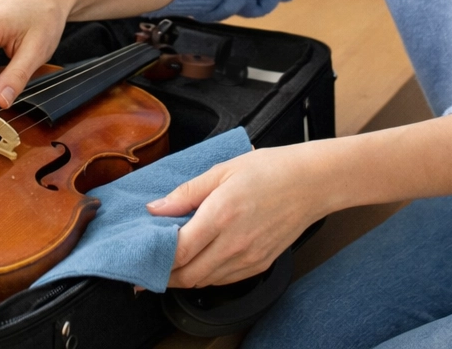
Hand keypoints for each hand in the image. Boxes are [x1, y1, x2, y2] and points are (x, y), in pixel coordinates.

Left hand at [146, 142, 335, 287]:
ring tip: (170, 264)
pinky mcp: (260, 265)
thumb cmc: (269, 170)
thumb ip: (186, 192)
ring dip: (183, 277)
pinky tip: (199, 262)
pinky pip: (224, 280)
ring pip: (205, 281)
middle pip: (188, 274)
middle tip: (148, 265)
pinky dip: (206, 275)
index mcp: (221, 215)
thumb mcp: (222, 170)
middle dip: (163, 274)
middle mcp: (234, 243)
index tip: (140, 257)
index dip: (155, 258)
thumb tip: (156, 209)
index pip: (179, 251)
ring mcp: (249, 258)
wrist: (311, 183)